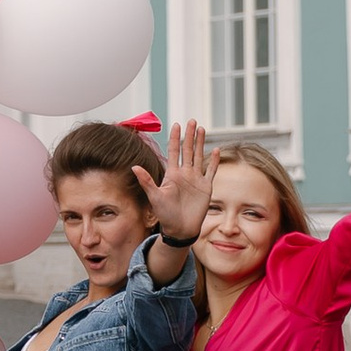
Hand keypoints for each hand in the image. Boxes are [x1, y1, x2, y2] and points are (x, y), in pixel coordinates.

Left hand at [142, 120, 212, 251]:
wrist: (180, 229)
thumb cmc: (165, 215)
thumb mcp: (155, 197)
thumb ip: (147, 181)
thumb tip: (134, 167)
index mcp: (172, 174)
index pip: (174, 151)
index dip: (175, 138)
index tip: (176, 125)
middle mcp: (184, 174)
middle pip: (188, 150)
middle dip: (189, 136)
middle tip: (191, 121)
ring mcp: (196, 180)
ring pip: (199, 157)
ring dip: (200, 143)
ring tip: (202, 129)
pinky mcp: (206, 188)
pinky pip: (211, 171)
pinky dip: (214, 161)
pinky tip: (216, 150)